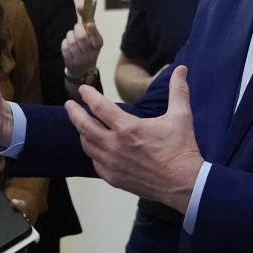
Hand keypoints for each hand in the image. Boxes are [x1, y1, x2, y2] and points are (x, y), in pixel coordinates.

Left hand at [62, 17, 102, 76]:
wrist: (83, 67)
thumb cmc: (88, 46)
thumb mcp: (92, 35)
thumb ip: (88, 20)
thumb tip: (80, 6)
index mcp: (98, 45)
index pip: (97, 39)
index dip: (93, 31)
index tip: (89, 24)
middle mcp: (90, 53)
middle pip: (81, 38)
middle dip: (78, 29)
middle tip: (78, 27)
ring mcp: (79, 58)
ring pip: (71, 41)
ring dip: (70, 35)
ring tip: (74, 37)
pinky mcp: (69, 60)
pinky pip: (64, 46)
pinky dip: (66, 42)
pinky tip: (70, 44)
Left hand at [63, 66, 203, 210]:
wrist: (183, 184)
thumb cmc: (182, 149)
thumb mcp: (181, 116)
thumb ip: (178, 90)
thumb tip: (181, 69)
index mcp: (128, 128)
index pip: (99, 107)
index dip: (88, 95)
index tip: (83, 90)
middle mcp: (115, 146)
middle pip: (84, 126)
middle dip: (74, 113)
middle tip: (69, 105)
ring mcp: (112, 164)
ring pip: (88, 145)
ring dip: (82, 133)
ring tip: (82, 125)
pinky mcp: (114, 178)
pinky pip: (95, 163)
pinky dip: (93, 152)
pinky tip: (96, 148)